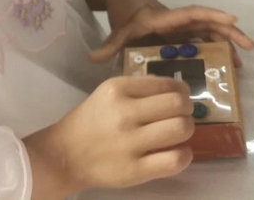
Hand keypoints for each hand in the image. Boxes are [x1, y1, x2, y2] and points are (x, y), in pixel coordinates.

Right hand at [25, 76, 194, 195]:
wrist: (66, 154)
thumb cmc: (92, 121)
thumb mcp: (108, 93)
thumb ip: (139, 87)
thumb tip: (175, 88)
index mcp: (118, 89)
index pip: (166, 84)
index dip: (182, 90)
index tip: (181, 97)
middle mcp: (124, 113)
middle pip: (178, 104)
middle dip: (187, 109)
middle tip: (182, 115)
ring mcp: (130, 143)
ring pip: (181, 129)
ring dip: (186, 130)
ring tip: (177, 133)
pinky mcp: (135, 170)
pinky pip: (175, 159)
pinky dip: (184, 155)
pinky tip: (177, 152)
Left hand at [90, 2, 253, 65]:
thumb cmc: (122, 12)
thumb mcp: (116, 31)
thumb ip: (108, 46)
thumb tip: (91, 59)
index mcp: (164, 18)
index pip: (190, 14)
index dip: (210, 15)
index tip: (231, 18)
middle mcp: (176, 20)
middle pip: (207, 22)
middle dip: (228, 32)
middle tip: (249, 46)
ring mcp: (180, 27)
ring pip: (208, 32)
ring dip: (225, 43)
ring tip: (241, 62)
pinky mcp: (180, 33)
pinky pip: (201, 39)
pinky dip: (215, 48)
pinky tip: (226, 63)